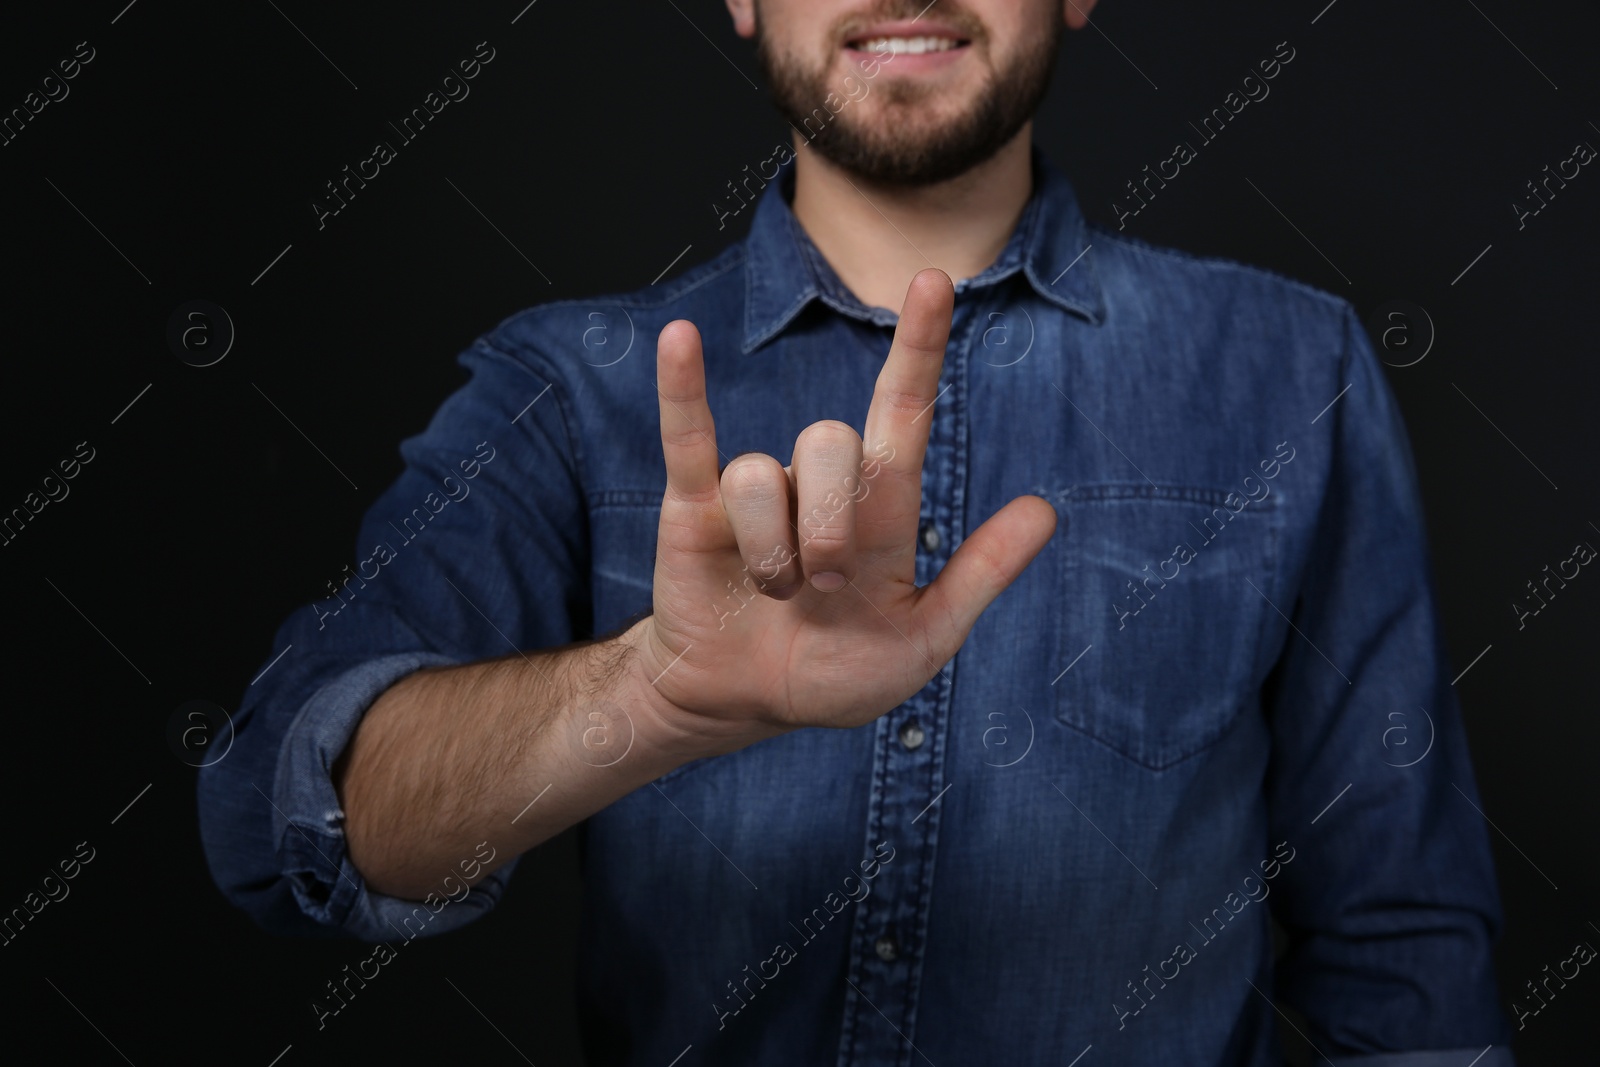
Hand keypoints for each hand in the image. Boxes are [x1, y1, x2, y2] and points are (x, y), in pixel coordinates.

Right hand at [638, 268, 1057, 732]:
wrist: (746, 704)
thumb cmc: (837, 671)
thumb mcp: (922, 640)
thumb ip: (978, 577)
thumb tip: (1045, 510)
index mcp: (882, 505)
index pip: (903, 407)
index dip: (918, 346)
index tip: (933, 281)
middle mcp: (821, 482)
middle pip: (829, 442)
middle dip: (829, 525)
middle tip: (827, 587)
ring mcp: (758, 491)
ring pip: (760, 474)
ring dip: (772, 550)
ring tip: (775, 597)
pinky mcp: (694, 506)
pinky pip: (689, 435)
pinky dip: (682, 388)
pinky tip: (681, 338)